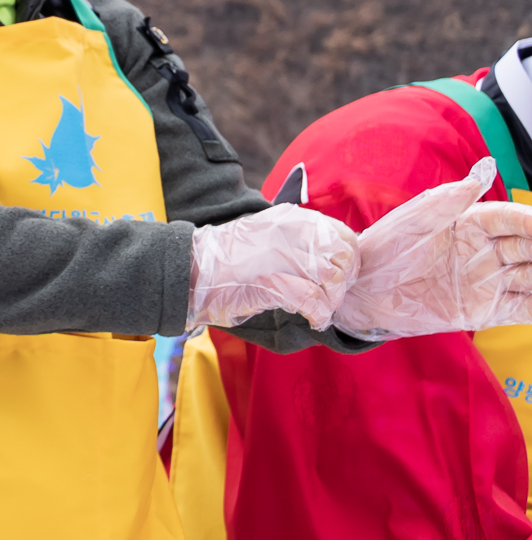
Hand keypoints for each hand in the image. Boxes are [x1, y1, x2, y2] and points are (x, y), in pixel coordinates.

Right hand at [186, 202, 357, 329]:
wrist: (189, 271)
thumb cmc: (226, 259)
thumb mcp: (265, 235)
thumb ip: (297, 240)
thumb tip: (331, 259)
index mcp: (290, 219)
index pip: (344, 236)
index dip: (350, 261)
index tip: (341, 278)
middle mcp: (290, 232)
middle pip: (343, 258)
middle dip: (343, 283)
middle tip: (330, 297)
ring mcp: (281, 256)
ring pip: (332, 279)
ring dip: (330, 301)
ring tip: (319, 310)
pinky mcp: (272, 281)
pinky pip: (313, 300)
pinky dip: (318, 314)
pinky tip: (312, 319)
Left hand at [336, 159, 531, 338]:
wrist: (360, 290)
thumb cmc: (383, 247)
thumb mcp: (415, 219)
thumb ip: (453, 198)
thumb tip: (488, 166)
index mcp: (472, 223)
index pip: (513, 218)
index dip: (530, 220)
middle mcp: (487, 251)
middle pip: (531, 247)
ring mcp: (488, 281)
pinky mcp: (485, 311)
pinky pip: (524, 309)